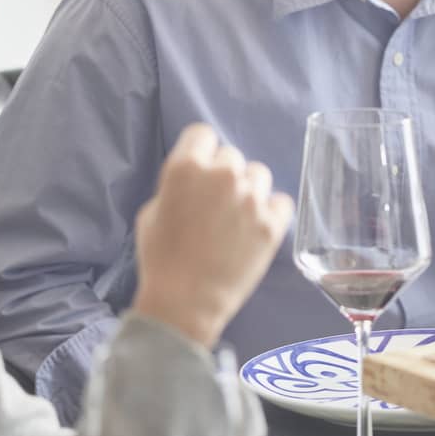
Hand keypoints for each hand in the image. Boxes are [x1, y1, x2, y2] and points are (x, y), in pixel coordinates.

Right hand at [131, 124, 293, 347]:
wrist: (186, 301)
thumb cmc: (161, 258)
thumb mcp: (153, 211)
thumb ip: (178, 185)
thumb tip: (198, 177)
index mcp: (185, 168)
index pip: (203, 134)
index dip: (201, 152)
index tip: (201, 169)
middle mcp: (222, 176)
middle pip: (231, 155)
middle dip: (223, 174)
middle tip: (216, 202)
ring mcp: (251, 200)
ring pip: (259, 174)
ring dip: (249, 189)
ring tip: (236, 216)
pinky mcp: (272, 224)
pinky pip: (281, 201)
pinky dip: (272, 211)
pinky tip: (256, 227)